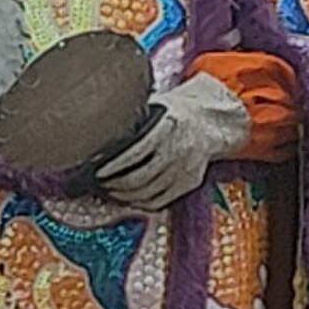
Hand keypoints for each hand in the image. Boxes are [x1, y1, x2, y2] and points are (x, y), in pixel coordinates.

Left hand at [95, 73, 249, 209]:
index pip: (136, 152)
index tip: (97, 170)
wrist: (211, 122)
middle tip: (100, 183)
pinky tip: (129, 198)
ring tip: (110, 191)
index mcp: (169, 126)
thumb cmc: (175, 112)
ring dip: (125, 196)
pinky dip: (141, 203)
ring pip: (149, 193)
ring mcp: (186, 169)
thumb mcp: (156, 106)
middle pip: (141, 178)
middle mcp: (180, 149)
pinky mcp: (189, 183)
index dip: (114, 165)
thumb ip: (133, 118)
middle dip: (116, 184)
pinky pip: (161, 201)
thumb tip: (98, 127)